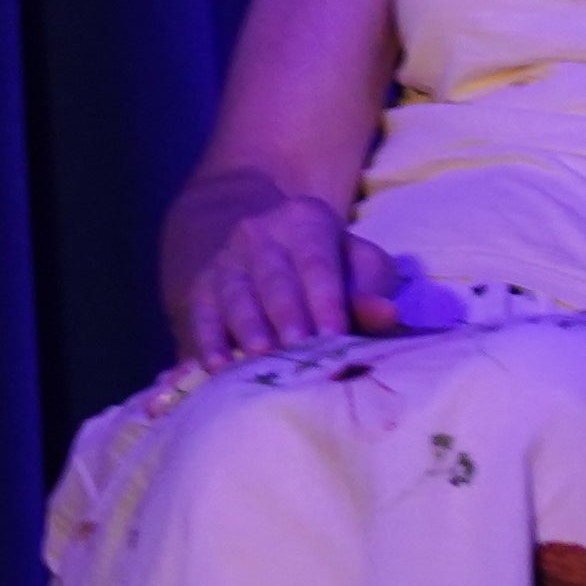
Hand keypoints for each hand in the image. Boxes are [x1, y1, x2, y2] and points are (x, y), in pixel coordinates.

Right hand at [177, 189, 403, 367]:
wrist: (277, 251)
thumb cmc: (337, 269)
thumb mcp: (362, 268)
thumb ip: (371, 291)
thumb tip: (384, 313)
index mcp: (305, 219)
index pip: (316, 262)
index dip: (325, 299)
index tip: (335, 334)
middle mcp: (258, 232)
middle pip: (273, 277)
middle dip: (286, 315)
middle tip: (299, 350)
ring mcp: (225, 260)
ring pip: (235, 294)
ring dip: (248, 327)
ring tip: (261, 357)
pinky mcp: (201, 288)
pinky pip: (202, 314)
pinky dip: (209, 341)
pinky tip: (220, 366)